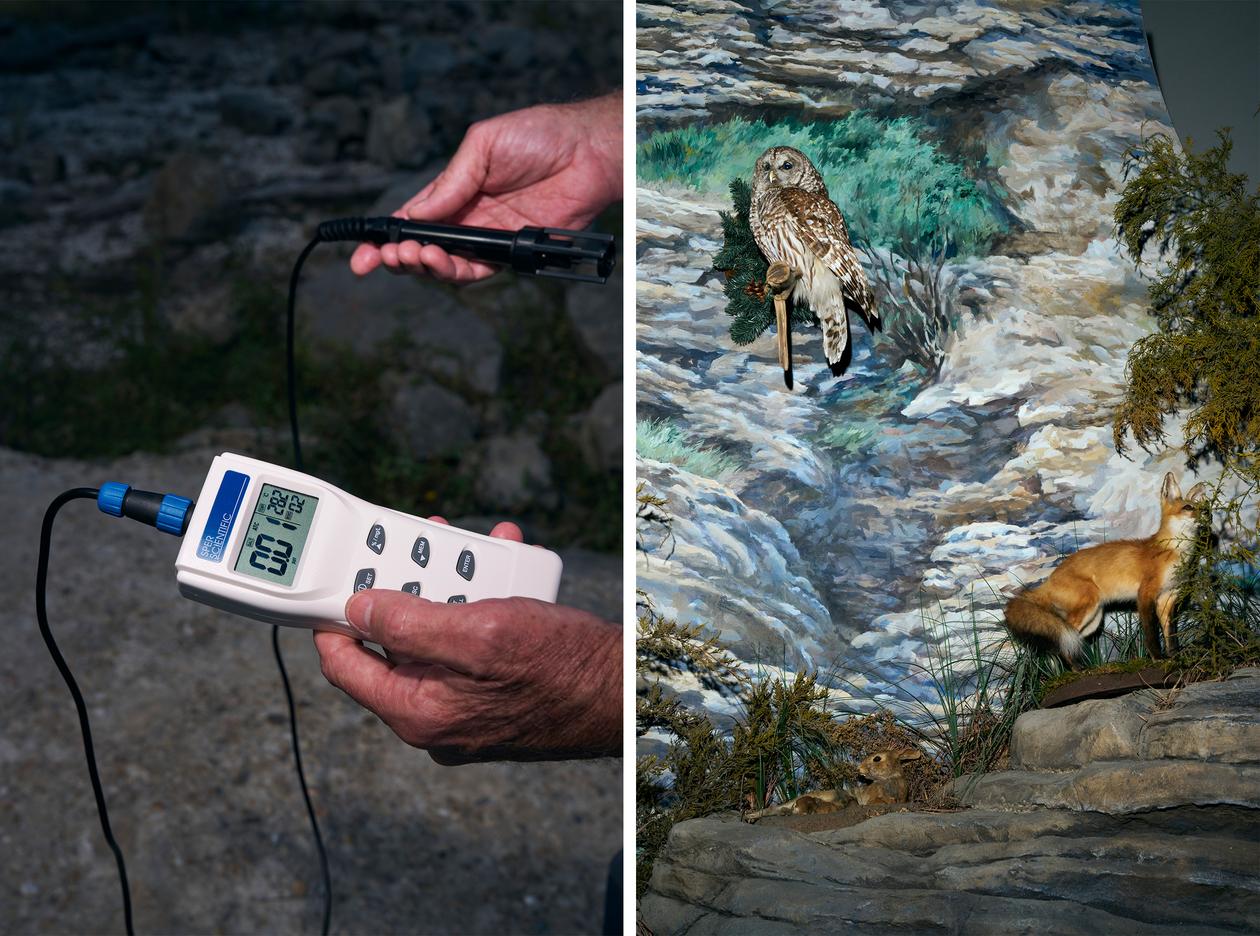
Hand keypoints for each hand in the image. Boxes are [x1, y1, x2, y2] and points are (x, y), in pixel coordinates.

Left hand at [313, 519, 621, 763]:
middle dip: (409, 586)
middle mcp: (435, 716)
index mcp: (418, 712)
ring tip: (478, 550)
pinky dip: (484, 605)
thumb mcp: (478, 632)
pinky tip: (506, 570)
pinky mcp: (493, 694)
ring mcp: (464, 707)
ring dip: (455, 586)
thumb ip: (409, 623)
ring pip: (438, 636)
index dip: (334, 618)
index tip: (338, 580)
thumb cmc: (562, 667)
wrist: (626, 692)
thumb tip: (357, 610)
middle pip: (394, 643)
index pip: (345, 665)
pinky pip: (471, 644)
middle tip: (420, 546)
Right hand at [351, 90, 621, 283]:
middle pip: (424, 247)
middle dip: (397, 257)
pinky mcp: (513, 252)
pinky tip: (440, 260)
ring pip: (447, 264)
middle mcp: (469, 218)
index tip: (362, 252)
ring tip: (412, 256)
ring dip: (424, 265)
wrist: (587, 152)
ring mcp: (490, 237)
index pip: (413, 218)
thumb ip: (451, 181)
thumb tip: (417, 214)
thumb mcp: (483, 144)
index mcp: (456, 190)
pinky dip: (456, 270)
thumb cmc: (540, 136)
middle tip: (383, 259)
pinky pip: (479, 270)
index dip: (386, 237)